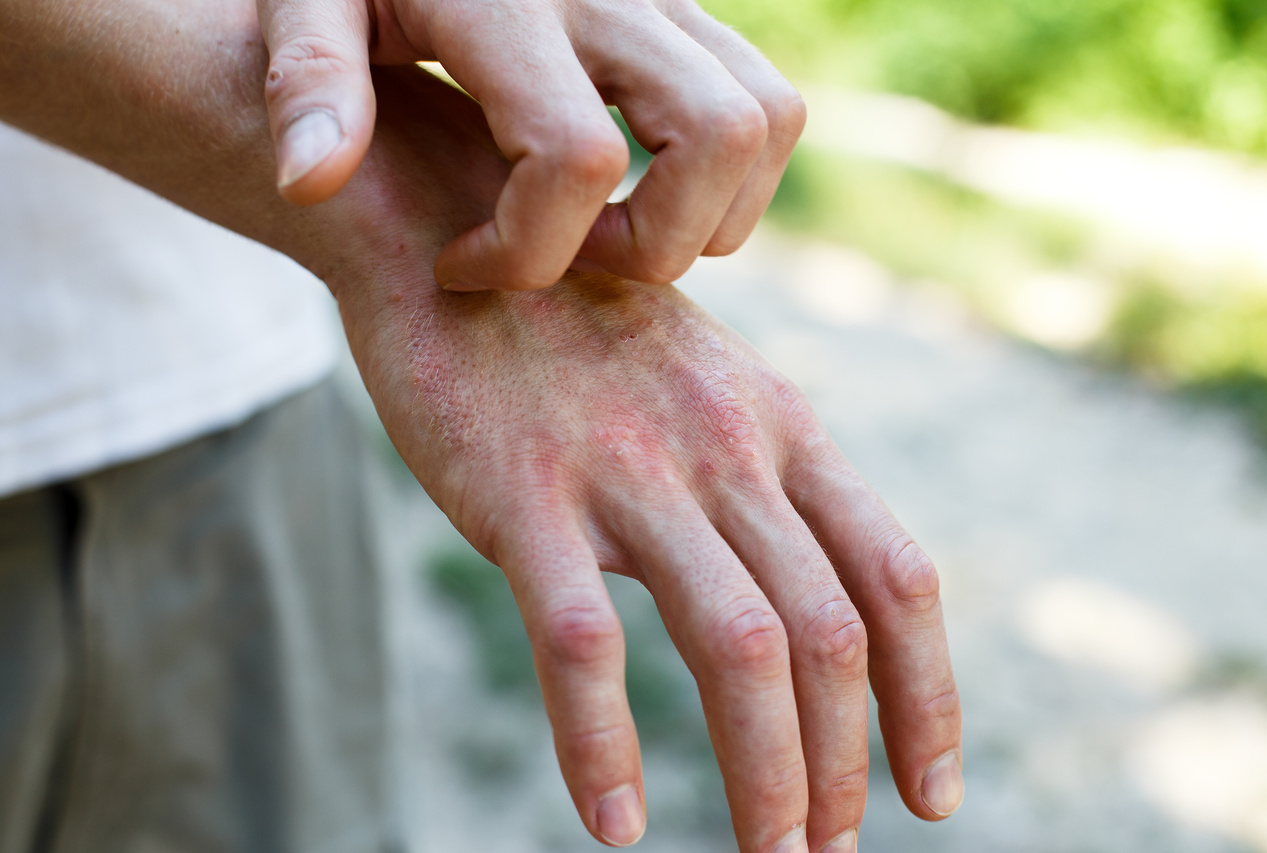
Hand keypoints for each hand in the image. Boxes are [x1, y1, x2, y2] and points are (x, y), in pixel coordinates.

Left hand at [256, 0, 805, 290]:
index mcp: (508, 3)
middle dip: (652, 244)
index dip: (525, 252)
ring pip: (766, 121)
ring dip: (708, 214)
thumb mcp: (301, 1)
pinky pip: (767, 104)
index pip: (574, 157)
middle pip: (717, 137)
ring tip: (606, 235)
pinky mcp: (690, 10)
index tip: (457, 265)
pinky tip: (638, 193)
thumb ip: (308, 80)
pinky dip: (728, 178)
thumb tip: (313, 183)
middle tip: (563, 258)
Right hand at [331, 67, 962, 852]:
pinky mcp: (523, 497)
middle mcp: (725, 449)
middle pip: (830, 630)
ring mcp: (627, 472)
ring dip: (767, 771)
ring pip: (738, 645)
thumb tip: (807, 593)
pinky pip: (583, 646)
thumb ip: (761, 476)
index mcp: (779, 427)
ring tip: (770, 850)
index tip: (934, 789)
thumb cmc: (579, 330)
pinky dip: (604, 748)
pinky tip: (616, 823)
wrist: (454, 237)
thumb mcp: (704, 387)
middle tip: (830, 844)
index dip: (930, 695)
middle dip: (848, 758)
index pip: (894, 575)